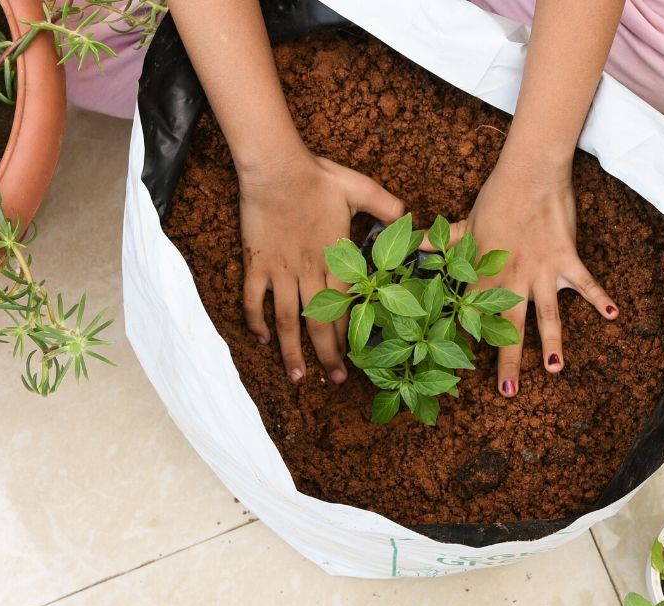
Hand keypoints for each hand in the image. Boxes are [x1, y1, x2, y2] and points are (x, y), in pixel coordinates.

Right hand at [239, 153, 402, 383]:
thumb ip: (387, 206)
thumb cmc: (318, 177)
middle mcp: (309, 273)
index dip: (352, 338)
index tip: (358, 359)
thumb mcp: (362, 189)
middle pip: (319, 325)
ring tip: (298, 377)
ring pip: (286, 321)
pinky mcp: (257, 263)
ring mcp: (280, 270)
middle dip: (328, 357)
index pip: (348, 310)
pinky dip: (256, 321)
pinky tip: (262, 339)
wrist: (276, 166)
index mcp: (336, 261)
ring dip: (292, 351)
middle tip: (336, 381)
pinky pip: (253, 299)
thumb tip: (409, 217)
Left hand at [445, 155, 618, 396]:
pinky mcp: (566, 258)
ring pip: (548, 314)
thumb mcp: (464, 223)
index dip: (469, 341)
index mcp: (486, 273)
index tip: (462, 370)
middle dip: (508, 358)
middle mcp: (513, 278)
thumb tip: (411, 245)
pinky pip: (586, 282)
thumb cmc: (495, 199)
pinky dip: (600, 298)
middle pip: (510, 325)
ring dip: (552, 343)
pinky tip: (614, 315)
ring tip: (555, 369)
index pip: (475, 314)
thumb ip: (440, 242)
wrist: (529, 173)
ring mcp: (542, 270)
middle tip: (508, 389)